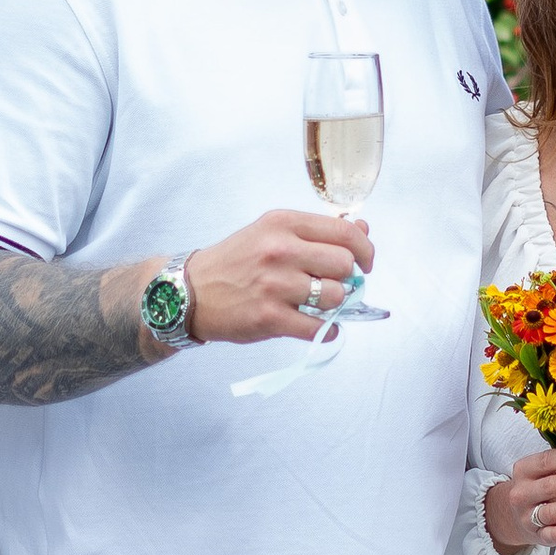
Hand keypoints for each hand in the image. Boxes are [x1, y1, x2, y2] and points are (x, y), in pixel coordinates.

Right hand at [185, 208, 375, 346]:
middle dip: (345, 277)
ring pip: (336, 297)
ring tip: (316, 303)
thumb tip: (363, 229)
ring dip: (334, 304)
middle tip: (332, 283)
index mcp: (283, 223)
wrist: (191, 291)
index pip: (345, 233)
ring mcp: (275, 285)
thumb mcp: (272, 232)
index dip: (364, 250)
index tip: (363, 262)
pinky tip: (318, 325)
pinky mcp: (270, 317)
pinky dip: (326, 330)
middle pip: (344, 265)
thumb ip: (317, 231)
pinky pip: (319, 328)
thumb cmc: (237, 261)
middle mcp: (279, 250)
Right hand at [483, 448, 555, 554]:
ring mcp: (527, 515)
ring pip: (552, 511)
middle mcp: (523, 492)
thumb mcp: (549, 474)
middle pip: (552, 486)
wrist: (514, 516)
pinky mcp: (535, 535)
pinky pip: (548, 536)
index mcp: (526, 469)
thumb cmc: (539, 490)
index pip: (548, 460)